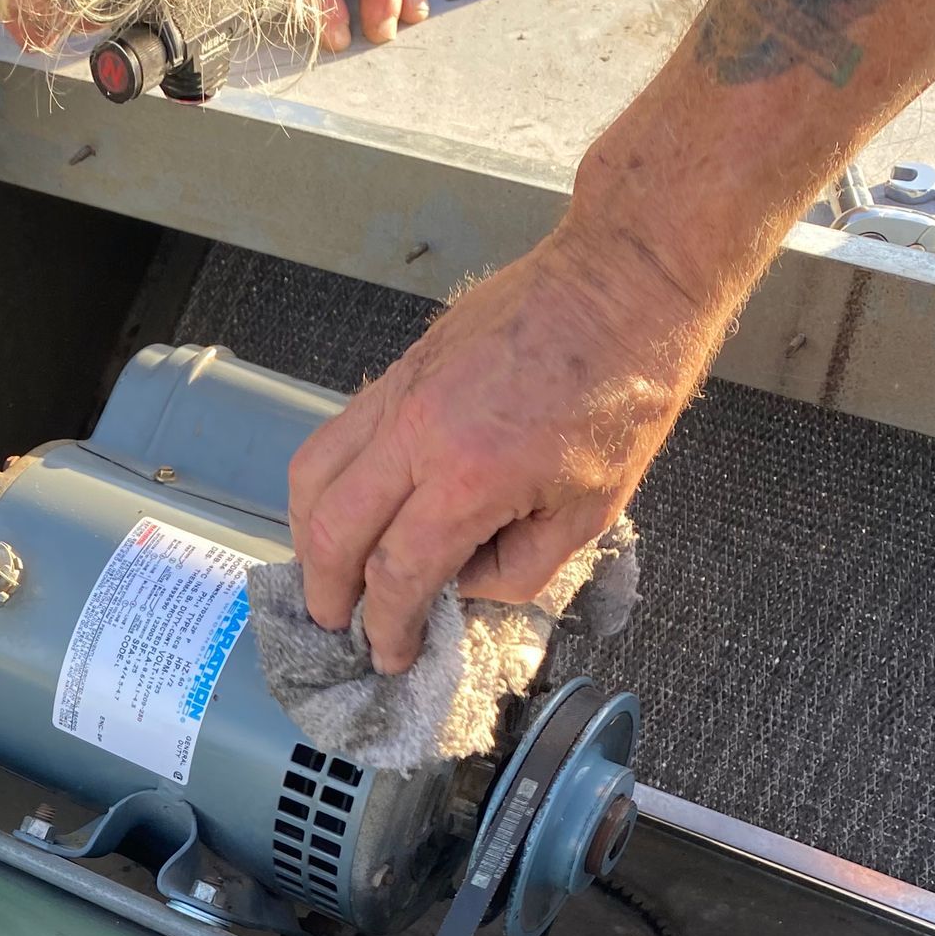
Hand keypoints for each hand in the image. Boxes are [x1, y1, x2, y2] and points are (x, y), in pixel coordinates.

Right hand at [285, 220, 725, 666]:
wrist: (625, 281)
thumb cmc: (626, 387)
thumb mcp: (592, 510)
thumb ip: (519, 567)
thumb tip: (461, 584)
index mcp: (473, 477)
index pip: (397, 574)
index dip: (387, 628)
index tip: (390, 654)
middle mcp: (418, 434)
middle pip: (332, 532)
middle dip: (327, 594)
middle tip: (338, 625)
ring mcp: (400, 394)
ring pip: (311, 477)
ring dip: (308, 537)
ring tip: (328, 570)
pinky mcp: (398, 369)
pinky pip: (333, 436)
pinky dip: (324, 485)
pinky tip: (346, 509)